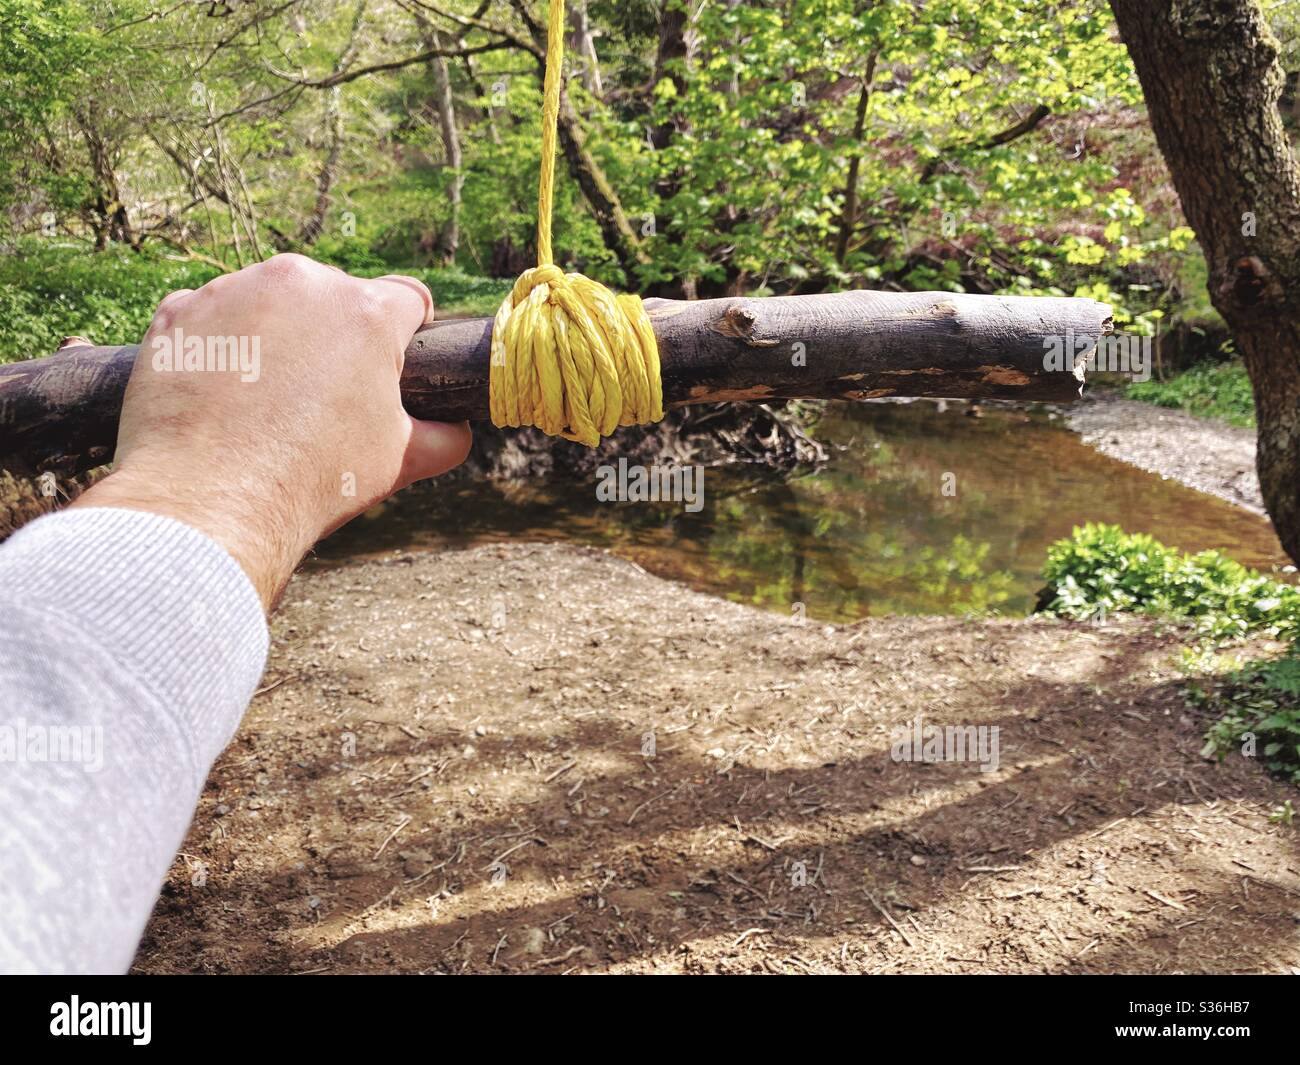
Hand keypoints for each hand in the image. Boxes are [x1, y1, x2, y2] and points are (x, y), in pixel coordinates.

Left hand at [74, 254, 471, 607]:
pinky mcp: (179, 312)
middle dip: (337, 335)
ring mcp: (233, 290)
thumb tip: (459, 430)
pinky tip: (223, 397)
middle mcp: (302, 283)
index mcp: (368, 312)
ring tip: (267, 399)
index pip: (409, 299)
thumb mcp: (400, 460)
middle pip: (336, 297)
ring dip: (278, 335)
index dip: (409, 332)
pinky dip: (222, 348)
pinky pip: (213, 319)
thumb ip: (445, 437)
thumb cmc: (316, 478)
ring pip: (272, 301)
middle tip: (325, 395)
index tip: (394, 363)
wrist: (210, 500)